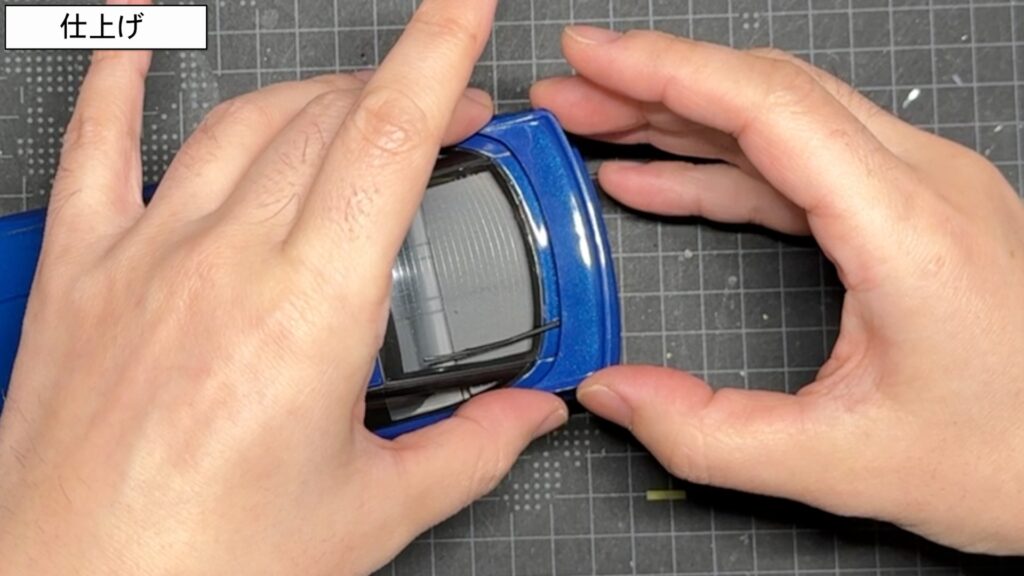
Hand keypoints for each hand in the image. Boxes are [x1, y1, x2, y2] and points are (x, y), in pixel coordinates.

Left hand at [0, 1, 566, 573]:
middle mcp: (225, 260)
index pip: (390, 140)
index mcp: (310, 311)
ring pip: (240, 123)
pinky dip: (118, 84)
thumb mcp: (371, 512)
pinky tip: (137, 48)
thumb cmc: (208, 567)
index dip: (437, 55)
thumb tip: (531, 414)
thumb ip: (469, 448)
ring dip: (310, 97)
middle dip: (400, 91)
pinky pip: (95, 147)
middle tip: (448, 107)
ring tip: (352, 104)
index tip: (466, 5)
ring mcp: (145, 256)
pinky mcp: (81, 273)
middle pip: (326, 121)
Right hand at [532, 26, 1023, 553]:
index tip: (590, 55)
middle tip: (570, 92)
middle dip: (655, 84)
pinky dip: (723, 166)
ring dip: (683, 118)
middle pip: (767, 92)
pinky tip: (661, 180)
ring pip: (782, 120)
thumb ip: (709, 433)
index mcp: (906, 226)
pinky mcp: (911, 212)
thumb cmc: (1008, 457)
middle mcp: (921, 183)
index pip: (767, 107)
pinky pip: (802, 166)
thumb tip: (611, 393)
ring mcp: (922, 190)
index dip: (666, 70)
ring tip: (597, 125)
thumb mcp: (841, 465)